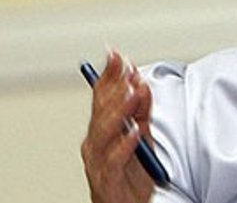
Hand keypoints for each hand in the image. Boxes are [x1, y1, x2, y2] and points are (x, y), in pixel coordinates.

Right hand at [81, 51, 154, 202]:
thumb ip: (141, 112)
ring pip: (103, 131)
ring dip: (119, 110)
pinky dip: (123, 144)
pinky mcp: (105, 180)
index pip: (102, 96)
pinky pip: (113, 160)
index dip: (109, 75)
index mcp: (101, 130)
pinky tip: (134, 131)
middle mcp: (94, 142)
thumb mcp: (141, 137)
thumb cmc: (131, 176)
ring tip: (131, 93)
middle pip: (100, 109)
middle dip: (112, 86)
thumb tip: (141, 83)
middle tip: (124, 67)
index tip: (116, 55)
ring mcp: (97, 161)